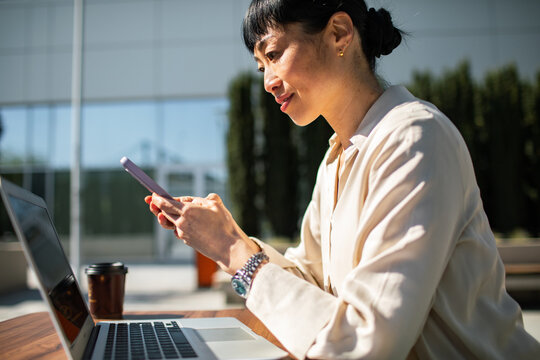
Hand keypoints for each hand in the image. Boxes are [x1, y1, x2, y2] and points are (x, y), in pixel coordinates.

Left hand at [145, 193, 259, 273]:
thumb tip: (196, 200)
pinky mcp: (187, 240)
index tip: (153, 195)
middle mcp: (182, 223)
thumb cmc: (224, 225)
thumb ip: (203, 199)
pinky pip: (179, 230)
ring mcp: (183, 233)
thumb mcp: (215, 204)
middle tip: (151, 201)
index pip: (166, 203)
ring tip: (160, 213)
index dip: (157, 198)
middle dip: (157, 207)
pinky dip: (178, 224)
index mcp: (187, 211)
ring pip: (170, 222)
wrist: (227, 247)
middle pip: (164, 213)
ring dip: (165, 217)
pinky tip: (185, 223)